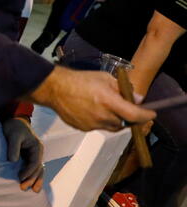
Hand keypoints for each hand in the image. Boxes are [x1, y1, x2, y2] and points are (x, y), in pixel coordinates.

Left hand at [3, 118, 44, 191]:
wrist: (15, 120)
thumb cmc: (14, 127)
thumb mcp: (13, 135)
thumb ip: (13, 148)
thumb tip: (13, 160)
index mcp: (37, 147)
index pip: (34, 162)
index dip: (28, 172)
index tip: (20, 178)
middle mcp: (38, 152)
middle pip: (38, 168)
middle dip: (32, 179)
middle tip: (23, 188)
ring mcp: (35, 155)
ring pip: (38, 170)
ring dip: (36, 180)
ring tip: (34, 191)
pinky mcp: (29, 156)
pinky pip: (33, 168)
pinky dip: (33, 176)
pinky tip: (32, 184)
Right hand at [27, 66, 154, 131]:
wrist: (55, 89)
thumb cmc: (80, 80)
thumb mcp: (104, 78)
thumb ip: (122, 89)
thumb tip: (137, 98)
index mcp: (107, 101)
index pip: (133, 115)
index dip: (145, 116)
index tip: (151, 114)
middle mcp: (101, 115)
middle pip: (124, 123)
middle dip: (127, 116)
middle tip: (124, 108)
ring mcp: (91, 124)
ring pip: (111, 126)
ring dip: (114, 119)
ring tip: (105, 108)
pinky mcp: (83, 128)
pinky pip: (98, 127)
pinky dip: (100, 121)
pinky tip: (92, 110)